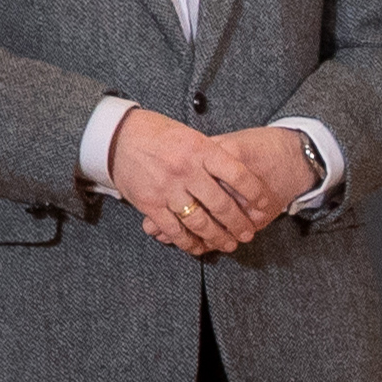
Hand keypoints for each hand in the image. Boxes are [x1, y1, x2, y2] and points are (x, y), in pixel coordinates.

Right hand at [106, 108, 290, 254]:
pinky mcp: (150, 204)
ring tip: (229, 244)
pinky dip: (189, 242)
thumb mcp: (191, 136)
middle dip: (239, 224)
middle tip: (248, 233)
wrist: (116, 136)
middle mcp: (186, 170)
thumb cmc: (158, 134)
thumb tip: (240, 179)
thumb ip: (212, 155)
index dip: (255, 194)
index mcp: (201, 149)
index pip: (238, 175)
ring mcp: (167, 189)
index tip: (265, 206)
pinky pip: (174, 230)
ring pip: (200, 222)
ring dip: (218, 237)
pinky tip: (199, 247)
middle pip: (221, 205)